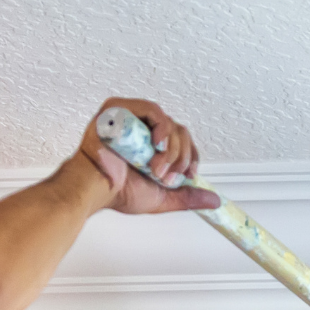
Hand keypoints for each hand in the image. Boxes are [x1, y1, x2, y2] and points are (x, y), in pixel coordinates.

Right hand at [76, 97, 220, 214]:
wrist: (94, 189)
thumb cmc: (117, 192)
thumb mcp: (161, 197)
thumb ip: (187, 197)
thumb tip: (214, 201)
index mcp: (151, 145)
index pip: (182, 141)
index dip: (190, 157)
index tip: (188, 175)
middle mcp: (143, 130)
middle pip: (179, 132)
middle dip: (180, 157)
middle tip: (166, 176)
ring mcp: (132, 118)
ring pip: (169, 122)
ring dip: (171, 148)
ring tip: (156, 167)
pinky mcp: (119, 109)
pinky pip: (151, 109)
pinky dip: (161, 127)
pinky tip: (157, 145)